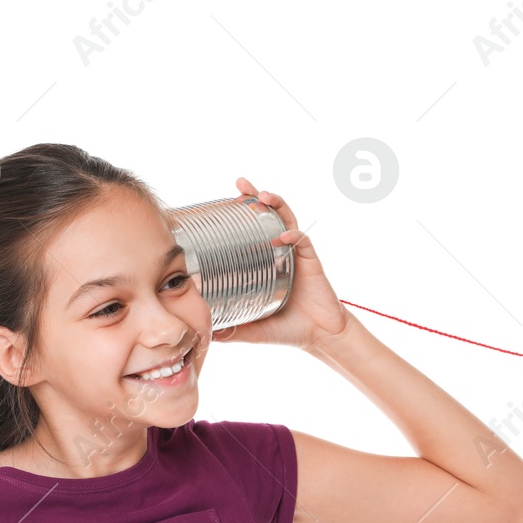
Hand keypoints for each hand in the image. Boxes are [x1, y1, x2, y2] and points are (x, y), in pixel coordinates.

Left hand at [196, 177, 348, 348]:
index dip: (239, 213)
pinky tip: (283, 235)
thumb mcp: (251, 330)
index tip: (223, 202)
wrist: (320, 337)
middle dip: (255, 197)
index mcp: (265, 263)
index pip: (251, 231)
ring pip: (287, 220)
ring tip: (262, 197)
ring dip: (276, 205)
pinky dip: (292, 235)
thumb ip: (229, 331)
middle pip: (268, 216)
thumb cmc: (287, 330)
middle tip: (241, 185)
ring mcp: (296, 255)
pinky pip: (302, 242)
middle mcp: (280, 253)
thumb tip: (202, 334)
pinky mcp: (311, 262)